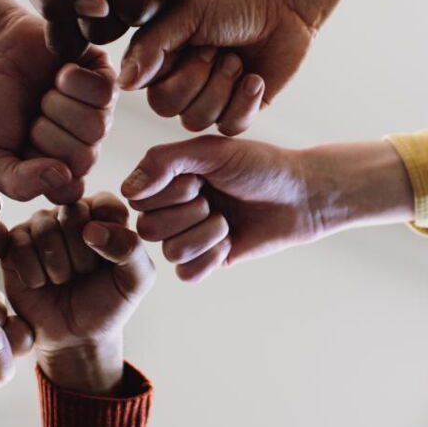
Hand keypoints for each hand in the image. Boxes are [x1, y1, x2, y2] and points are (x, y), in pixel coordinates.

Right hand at [0, 12, 117, 203]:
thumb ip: (18, 182)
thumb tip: (63, 175)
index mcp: (59, 169)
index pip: (69, 189)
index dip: (42, 169)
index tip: (21, 147)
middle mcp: (84, 146)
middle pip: (84, 160)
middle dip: (47, 134)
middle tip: (31, 116)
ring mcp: (99, 114)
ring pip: (96, 127)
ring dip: (58, 105)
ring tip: (43, 94)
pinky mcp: (106, 81)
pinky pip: (103, 92)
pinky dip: (72, 80)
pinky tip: (58, 73)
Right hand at [1, 193, 154, 394]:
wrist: (76, 337)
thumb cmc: (109, 303)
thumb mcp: (136, 280)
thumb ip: (130, 248)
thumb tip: (91, 229)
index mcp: (105, 213)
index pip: (104, 203)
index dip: (107, 236)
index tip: (109, 261)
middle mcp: (70, 213)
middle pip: (71, 213)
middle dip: (82, 255)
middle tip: (84, 274)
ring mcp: (40, 226)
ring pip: (44, 229)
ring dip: (58, 267)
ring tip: (64, 280)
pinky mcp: (14, 244)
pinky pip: (19, 246)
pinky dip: (34, 274)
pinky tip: (42, 284)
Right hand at [118, 0, 408, 135]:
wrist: (284, 4)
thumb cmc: (232, 0)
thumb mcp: (186, 14)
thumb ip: (151, 48)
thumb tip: (123, 85)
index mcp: (161, 61)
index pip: (153, 94)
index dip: (178, 74)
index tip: (199, 42)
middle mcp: (180, 84)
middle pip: (173, 112)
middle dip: (201, 78)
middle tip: (220, 49)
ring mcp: (210, 100)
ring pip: (201, 121)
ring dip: (225, 86)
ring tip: (238, 58)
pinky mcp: (240, 111)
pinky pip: (230, 127)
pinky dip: (245, 102)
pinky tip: (255, 78)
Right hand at [121, 137, 413, 281]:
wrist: (301, 195)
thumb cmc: (260, 166)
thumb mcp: (212, 152)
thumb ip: (165, 161)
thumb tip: (126, 191)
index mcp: (168, 180)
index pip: (138, 198)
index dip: (170, 191)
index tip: (201, 178)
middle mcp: (172, 208)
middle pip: (149, 228)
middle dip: (189, 213)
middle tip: (216, 199)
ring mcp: (188, 236)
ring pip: (170, 252)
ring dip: (205, 234)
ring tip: (227, 220)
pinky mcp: (207, 261)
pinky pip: (187, 273)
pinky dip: (209, 258)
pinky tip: (228, 243)